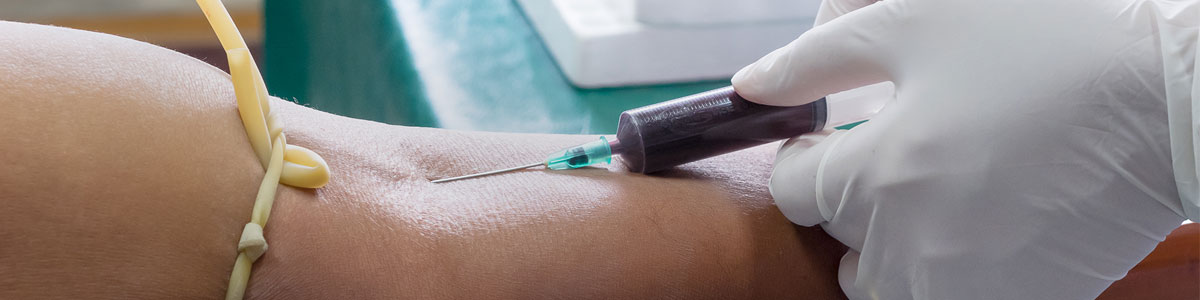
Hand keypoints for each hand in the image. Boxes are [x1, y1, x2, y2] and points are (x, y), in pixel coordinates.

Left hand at [732, 0, 1196, 297]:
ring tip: (931, 205)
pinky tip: (984, 226)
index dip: (803, 161)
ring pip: (887, 291)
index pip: (791, 193)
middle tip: (893, 165)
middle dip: (847, 209)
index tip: (830, 143)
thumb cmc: (1045, 43)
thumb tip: (748, 88)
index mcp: (875, 175)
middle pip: (837, 249)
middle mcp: (911, 246)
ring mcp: (968, 287)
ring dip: (889, 255)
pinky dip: (948, 276)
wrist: (1175, 98)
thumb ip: (818, 60)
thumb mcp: (915, 23)